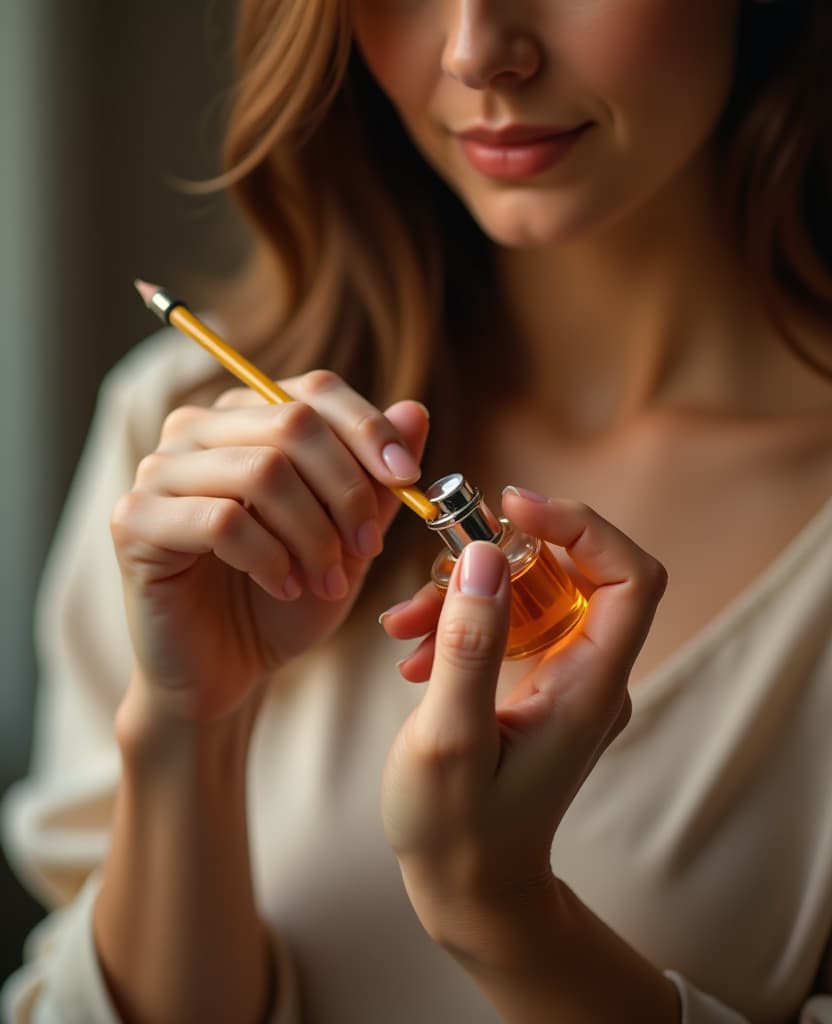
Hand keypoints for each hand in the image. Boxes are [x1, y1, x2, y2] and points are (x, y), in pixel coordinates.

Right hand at [110, 371, 428, 721]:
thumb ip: (377, 479)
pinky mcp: (134, 520)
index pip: (314, 390)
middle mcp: (197, 429)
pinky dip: (270, 559)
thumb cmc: (288, 596)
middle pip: (293, 423)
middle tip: (368, 547)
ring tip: (328, 580)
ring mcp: (159, 470)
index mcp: (247, 418)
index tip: (408, 477)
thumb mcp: (349, 538)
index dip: (369, 429)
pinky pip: (221, 521)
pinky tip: (285, 587)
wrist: (228, 668)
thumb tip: (414, 411)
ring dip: (313, 534)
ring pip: (261, 471)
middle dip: (347, 491)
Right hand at [380, 488, 666, 949]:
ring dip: (465, 595)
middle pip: (573, 574)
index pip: (631, 577)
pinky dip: (462, 623)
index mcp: (590, 687)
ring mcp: (567, 682)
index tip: (514, 507)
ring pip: (530, 597)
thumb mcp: (449, 738)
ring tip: (402, 627)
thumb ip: (469, 644)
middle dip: (499, 559)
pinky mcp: (539, 687)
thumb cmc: (457, 830)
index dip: (583, 527)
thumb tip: (483, 554)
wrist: (469, 889)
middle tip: (437, 561)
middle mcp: (592, 677)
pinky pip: (510, 627)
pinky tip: (413, 652)